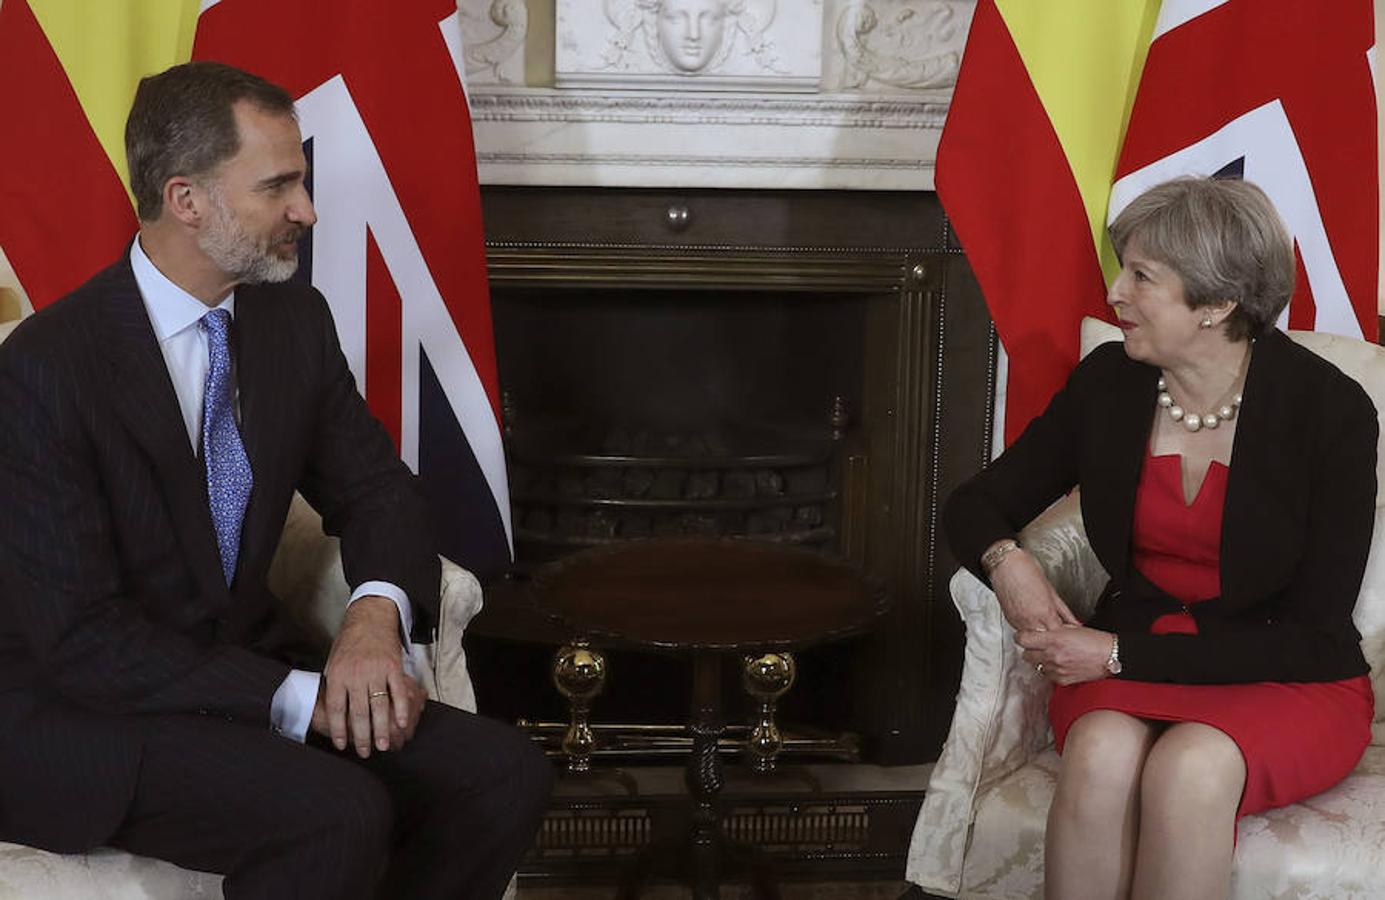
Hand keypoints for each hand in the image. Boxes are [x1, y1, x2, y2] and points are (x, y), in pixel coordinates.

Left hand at [320, 595, 417, 756]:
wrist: (369, 619)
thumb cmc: (349, 643)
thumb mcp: (333, 663)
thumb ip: (335, 686)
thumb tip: (334, 715)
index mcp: (338, 675)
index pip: (337, 709)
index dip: (339, 730)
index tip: (343, 745)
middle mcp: (356, 674)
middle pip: (358, 713)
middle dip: (362, 736)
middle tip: (366, 752)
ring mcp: (376, 671)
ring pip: (379, 706)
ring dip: (382, 729)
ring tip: (384, 745)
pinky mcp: (394, 667)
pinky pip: (398, 692)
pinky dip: (401, 709)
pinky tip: (401, 724)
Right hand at [989, 548, 1079, 631]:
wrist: (1005, 565)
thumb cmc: (1026, 571)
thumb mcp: (1051, 591)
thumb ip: (1064, 610)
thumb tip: (1074, 622)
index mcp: (1045, 612)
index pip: (1059, 633)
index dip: (1065, 632)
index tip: (1068, 629)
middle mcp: (1031, 620)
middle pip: (1046, 638)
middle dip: (1053, 634)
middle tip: (1058, 627)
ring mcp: (1019, 621)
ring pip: (1034, 637)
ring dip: (1040, 633)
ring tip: (1044, 622)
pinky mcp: (1010, 620)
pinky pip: (1022, 630)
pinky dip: (1029, 628)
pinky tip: (1032, 618)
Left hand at [1016, 626, 1114, 684]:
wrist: (1110, 656)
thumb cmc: (1094, 640)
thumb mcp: (1071, 627)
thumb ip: (1052, 628)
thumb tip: (1040, 628)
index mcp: (1053, 640)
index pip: (1023, 639)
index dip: (1022, 636)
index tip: (1024, 636)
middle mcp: (1052, 655)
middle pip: (1026, 654)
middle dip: (1031, 649)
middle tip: (1038, 645)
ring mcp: (1056, 669)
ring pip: (1036, 666)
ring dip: (1040, 660)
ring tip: (1051, 654)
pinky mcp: (1061, 680)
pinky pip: (1047, 675)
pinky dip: (1050, 670)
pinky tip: (1059, 663)